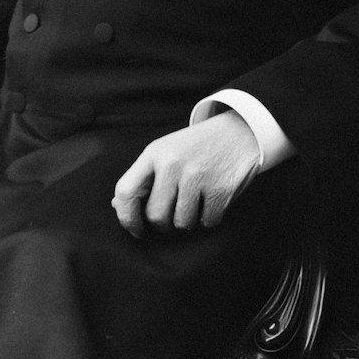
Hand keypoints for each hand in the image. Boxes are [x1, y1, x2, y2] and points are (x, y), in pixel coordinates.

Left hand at [112, 111, 259, 238]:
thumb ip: (144, 177)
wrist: (240, 129)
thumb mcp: (166, 150)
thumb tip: (117, 205)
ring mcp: (197, 176)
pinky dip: (209, 218)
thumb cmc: (197, 145)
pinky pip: (207, 222)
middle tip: (173, 213)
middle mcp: (173, 164)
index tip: (136, 228)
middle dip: (164, 223)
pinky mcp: (220, 189)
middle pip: (156, 216)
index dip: (126, 217)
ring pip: (182, 223)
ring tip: (195, 201)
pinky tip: (211, 200)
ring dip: (188, 220)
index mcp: (155, 153)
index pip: (126, 191)